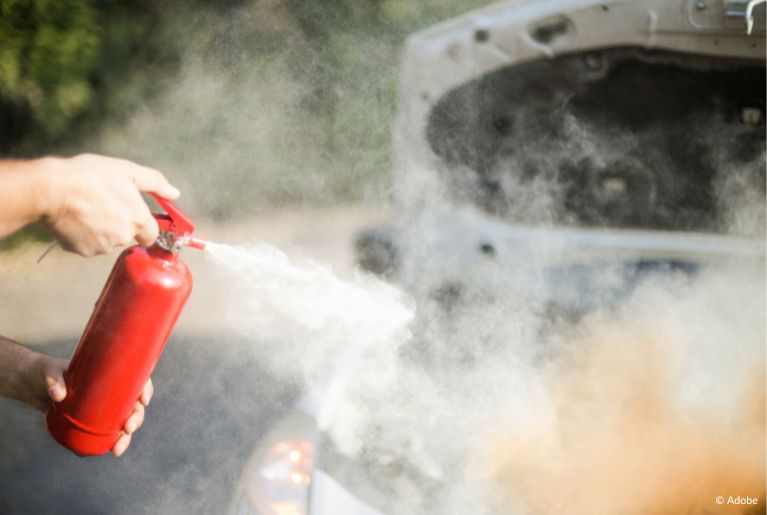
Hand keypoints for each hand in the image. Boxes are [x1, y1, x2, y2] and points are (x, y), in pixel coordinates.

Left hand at [33, 353, 153, 456]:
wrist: (34, 384)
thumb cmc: (46, 372)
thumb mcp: (50, 372)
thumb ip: (53, 381)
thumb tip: (58, 396)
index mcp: (110, 373)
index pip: (136, 379)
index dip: (145, 388)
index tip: (144, 399)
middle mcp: (111, 391)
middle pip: (134, 404)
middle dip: (136, 418)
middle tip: (128, 428)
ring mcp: (102, 407)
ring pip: (124, 421)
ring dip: (126, 437)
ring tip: (118, 449)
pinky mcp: (91, 420)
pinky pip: (108, 432)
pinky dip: (113, 442)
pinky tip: (112, 451)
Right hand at [38, 153, 179, 256]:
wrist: (51, 190)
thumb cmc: (89, 177)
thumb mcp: (127, 171)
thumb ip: (155, 183)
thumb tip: (174, 193)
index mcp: (138, 220)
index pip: (152, 234)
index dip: (146, 225)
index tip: (139, 216)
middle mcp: (122, 237)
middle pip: (128, 235)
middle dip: (121, 222)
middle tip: (107, 203)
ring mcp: (101, 246)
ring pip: (108, 240)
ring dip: (103, 228)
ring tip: (89, 207)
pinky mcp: (81, 250)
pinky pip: (88, 244)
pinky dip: (85, 234)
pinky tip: (77, 217)